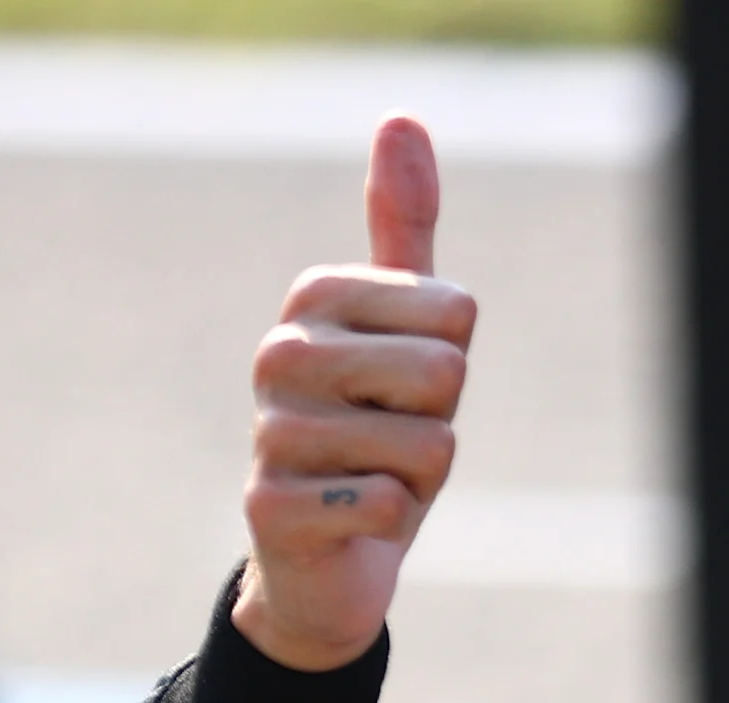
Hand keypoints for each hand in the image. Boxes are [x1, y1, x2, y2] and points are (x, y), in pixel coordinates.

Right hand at [230, 115, 476, 672]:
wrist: (323, 557)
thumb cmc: (374, 433)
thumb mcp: (404, 329)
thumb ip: (403, 230)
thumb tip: (401, 118)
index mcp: (316, 297)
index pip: (457, 315)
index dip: (450, 367)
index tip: (404, 392)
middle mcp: (281, 352)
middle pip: (445, 375)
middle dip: (439, 426)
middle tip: (391, 442)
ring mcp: (271, 431)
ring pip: (427, 448)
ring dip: (416, 480)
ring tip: (370, 479)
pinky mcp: (272, 507)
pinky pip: (390, 504)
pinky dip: (388, 522)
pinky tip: (350, 522)